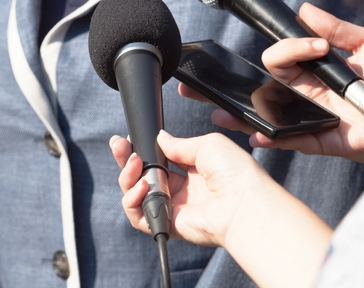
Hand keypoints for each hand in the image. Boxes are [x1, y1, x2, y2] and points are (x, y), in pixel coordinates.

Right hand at [109, 131, 267, 247]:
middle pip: (142, 175)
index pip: (158, 159)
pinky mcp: (167, 225)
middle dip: (126, 159)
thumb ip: (178, 143)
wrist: (244, 203)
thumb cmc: (235, 172)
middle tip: (118, 145)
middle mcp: (181, 189)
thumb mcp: (207, 144)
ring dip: (127, 177)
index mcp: (193, 170)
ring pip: (136, 194)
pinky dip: (133, 200)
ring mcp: (173, 207)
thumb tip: (160, 138)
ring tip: (135, 164)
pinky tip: (143, 186)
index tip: (131, 138)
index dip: (142, 149)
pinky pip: (139, 216)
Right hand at [179, 3, 363, 163]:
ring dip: (242, 113)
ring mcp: (312, 118)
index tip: (317, 46)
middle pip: (265, 83)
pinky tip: (255, 134)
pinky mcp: (322, 140)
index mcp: (318, 70)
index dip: (291, 48)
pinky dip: (271, 138)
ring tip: (219, 111)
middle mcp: (309, 94)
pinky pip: (291, 140)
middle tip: (229, 73)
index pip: (285, 58)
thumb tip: (305, 10)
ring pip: (269, 112)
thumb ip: (338, 29)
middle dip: (235, 78)